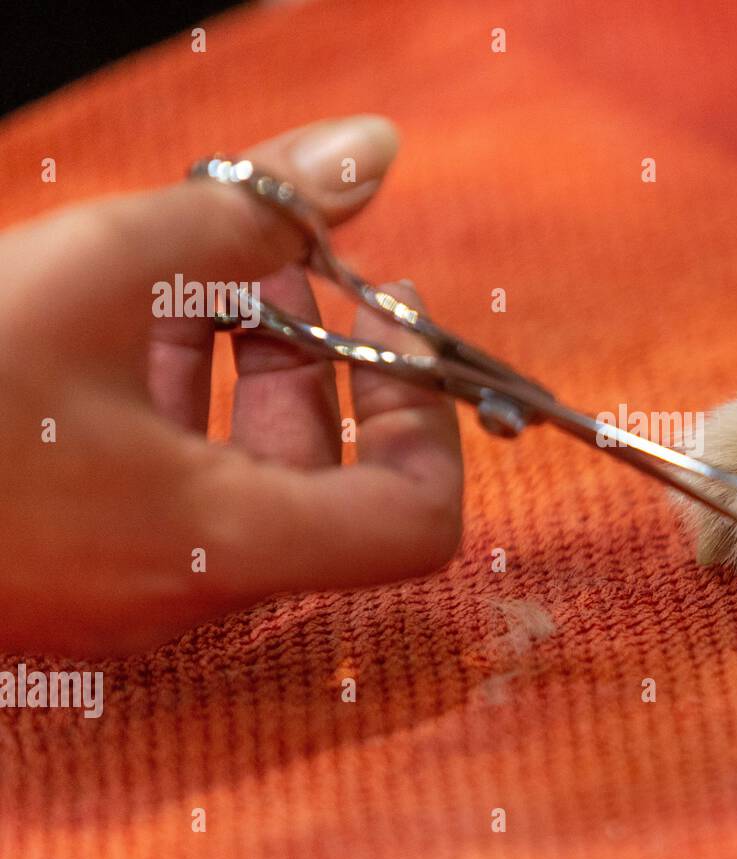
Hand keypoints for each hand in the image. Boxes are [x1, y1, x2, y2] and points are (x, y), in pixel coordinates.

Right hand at [0, 116, 462, 655]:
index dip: (427, 417)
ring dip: (243, 370)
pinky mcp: (70, 570)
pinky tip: (130, 316)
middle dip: (321, 361)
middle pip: (329, 489)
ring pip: (241, 484)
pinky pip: (167, 493)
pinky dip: (173, 405)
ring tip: (209, 267)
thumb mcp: (100, 269)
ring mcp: (125, 591)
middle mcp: (189, 592)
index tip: (379, 324)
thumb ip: (253, 210)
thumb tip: (371, 148)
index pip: (415, 519)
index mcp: (223, 545)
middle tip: (285, 264)